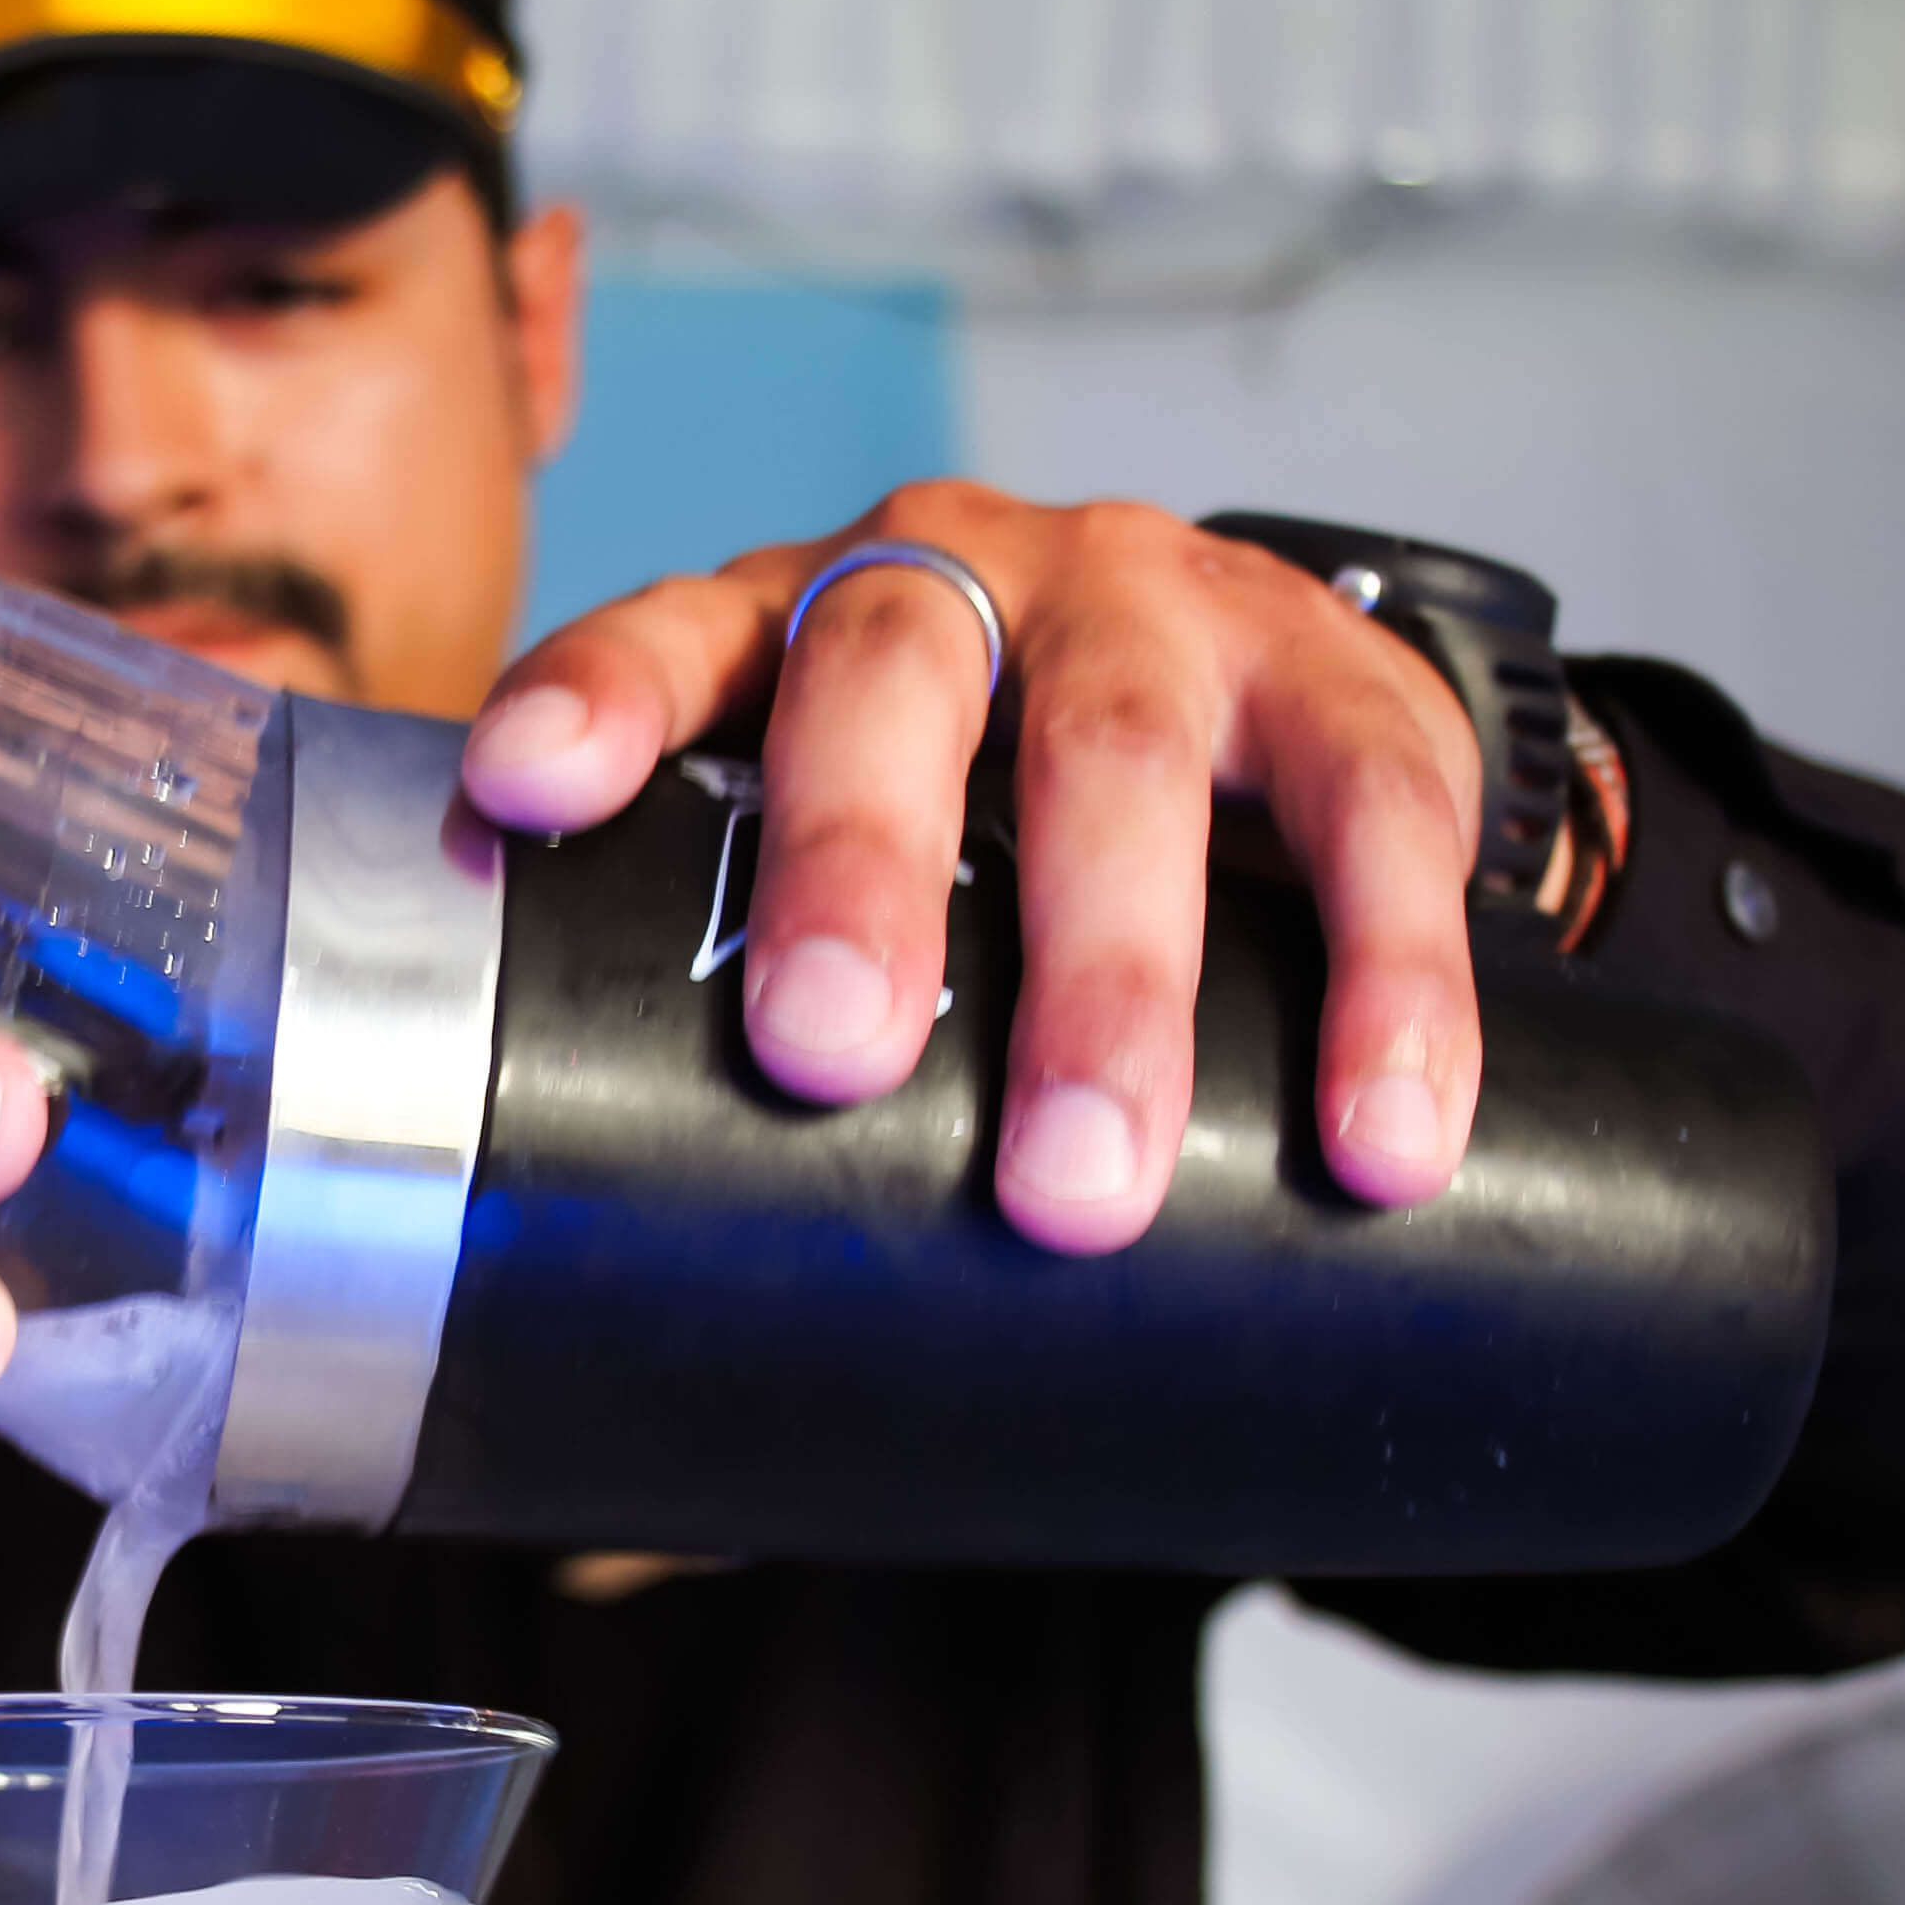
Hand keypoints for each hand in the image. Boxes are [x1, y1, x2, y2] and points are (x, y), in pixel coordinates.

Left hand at [458, 483, 1483, 1244]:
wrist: (1276, 709)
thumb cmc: (1002, 825)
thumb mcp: (878, 858)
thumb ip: (763, 992)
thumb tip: (646, 1329)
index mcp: (802, 625)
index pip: (674, 635)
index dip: (598, 698)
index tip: (522, 790)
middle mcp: (967, 574)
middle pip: (891, 680)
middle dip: (856, 864)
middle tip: (826, 1052)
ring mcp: (1158, 610)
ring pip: (1122, 754)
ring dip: (1106, 975)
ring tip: (1084, 1179)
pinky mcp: (1344, 685)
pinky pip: (1372, 820)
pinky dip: (1382, 987)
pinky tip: (1381, 1135)